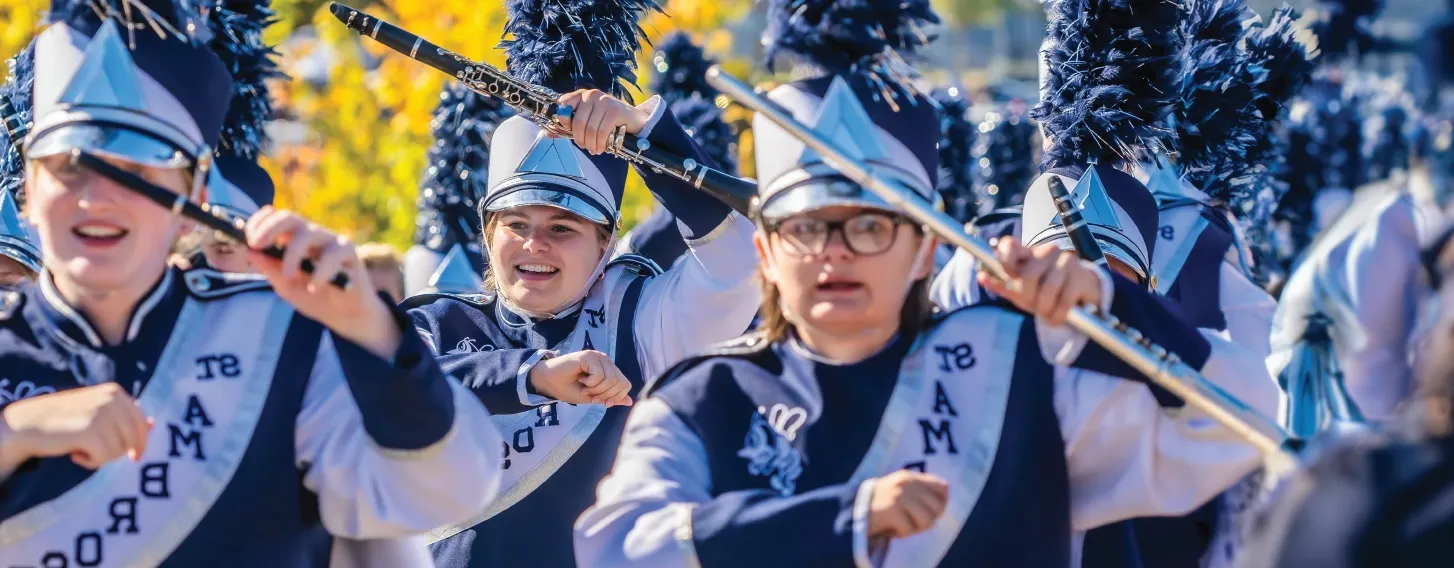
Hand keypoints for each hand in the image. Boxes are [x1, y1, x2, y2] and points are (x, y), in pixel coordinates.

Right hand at [0, 383, 151, 473]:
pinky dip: (90, 462)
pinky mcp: (90, 431)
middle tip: (98, 455)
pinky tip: (75, 455)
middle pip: (134, 438)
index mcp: (115, 393)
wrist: (27, 424)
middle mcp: (112, 400)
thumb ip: (123, 417)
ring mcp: (101, 414)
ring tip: (81, 449)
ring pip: (119, 450)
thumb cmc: (63, 420)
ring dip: (102, 457)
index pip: (142, 423)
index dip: (140, 443)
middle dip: (120, 452)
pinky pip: (103, 458)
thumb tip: (153, 425)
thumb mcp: (96, 412)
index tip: (133, 457)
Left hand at [244, 206, 400, 358]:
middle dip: (269, 228)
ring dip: (292, 254)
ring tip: (288, 276)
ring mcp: (331, 241)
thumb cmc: (314, 298)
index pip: (275, 219)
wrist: (344, 316)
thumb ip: (270, 269)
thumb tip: (250, 251)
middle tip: (256, 245)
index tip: (247, 240)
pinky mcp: (349, 252)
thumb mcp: (286, 286)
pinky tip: (314, 287)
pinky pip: (331, 255)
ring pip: (308, 234)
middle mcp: (312, 235)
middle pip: (290, 217)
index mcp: (294, 240)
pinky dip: (319, 272)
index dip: (259, 223)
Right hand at [528, 350, 632, 406]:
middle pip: (619, 383)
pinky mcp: (589, 356)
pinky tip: (580, 378)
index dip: (615, 397)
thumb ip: (611, 397)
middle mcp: (606, 361)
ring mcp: (598, 357)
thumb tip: (630, 402)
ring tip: (584, 386)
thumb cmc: (569, 388)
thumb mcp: (593, 397)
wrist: (549, 383)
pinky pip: (599, 375)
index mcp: (609, 369)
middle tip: (589, 394)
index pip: (625, 385)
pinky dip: (590, 383)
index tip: (600, 401)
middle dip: (604, 395)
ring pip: (610, 380)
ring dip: (595, 389)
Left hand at [555, 89, 651, 154]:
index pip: (563, 104)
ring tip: (594, 149)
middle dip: (580, 139)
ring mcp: (603, 101)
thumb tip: (547, 132)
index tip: (570, 132)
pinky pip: (602, 131)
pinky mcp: (614, 110)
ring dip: (591, 144)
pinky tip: (602, 148)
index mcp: (580, 95)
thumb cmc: (605, 122)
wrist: (632, 121)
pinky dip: (600, 144)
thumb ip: (567, 127)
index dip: (563, 122)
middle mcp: (591, 94)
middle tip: (585, 147)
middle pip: (577, 122)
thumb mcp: (585, 123)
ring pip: (590, 129)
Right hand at [866, 470, 949, 539]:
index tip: (930, 512)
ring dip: (915, 529)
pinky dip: (900, 534)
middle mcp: (907, 484)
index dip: (941, 503)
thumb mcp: (899, 490)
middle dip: (929, 519)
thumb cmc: (878, 504)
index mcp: (910, 477)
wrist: (850, 511)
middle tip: (914, 523)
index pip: (942, 487)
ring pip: (927, 521)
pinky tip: (891, 530)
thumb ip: (918, 492)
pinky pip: (909, 530)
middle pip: (938, 507)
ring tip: (903, 526)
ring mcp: (899, 497)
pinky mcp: (892, 511)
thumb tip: (943, 501)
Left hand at [978, 238, 1103, 326]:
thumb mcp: (1023, 290)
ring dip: (1045, 309)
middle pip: (1028, 276)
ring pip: (1048, 289)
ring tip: (1047, 314)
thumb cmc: (1046, 291)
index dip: (1005, 260)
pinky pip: (1065, 299)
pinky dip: (1058, 314)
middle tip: (1033, 307)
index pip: (1010, 245)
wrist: (1083, 295)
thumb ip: (1002, 284)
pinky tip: (1057, 318)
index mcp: (1028, 253)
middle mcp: (1047, 252)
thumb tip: (980, 277)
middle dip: (1028, 298)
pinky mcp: (1082, 275)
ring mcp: (1066, 261)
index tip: (1009, 275)